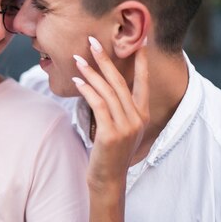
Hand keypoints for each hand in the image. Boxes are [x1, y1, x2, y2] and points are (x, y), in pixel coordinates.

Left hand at [72, 36, 148, 194]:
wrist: (108, 180)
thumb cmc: (111, 153)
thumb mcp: (121, 129)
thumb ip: (120, 109)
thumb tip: (105, 86)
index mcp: (142, 115)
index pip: (143, 82)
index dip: (140, 61)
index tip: (138, 41)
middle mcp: (137, 118)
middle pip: (120, 81)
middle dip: (105, 59)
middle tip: (93, 41)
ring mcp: (125, 126)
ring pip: (106, 90)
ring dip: (90, 72)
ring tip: (77, 59)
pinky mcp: (110, 133)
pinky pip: (97, 104)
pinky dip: (86, 89)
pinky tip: (77, 80)